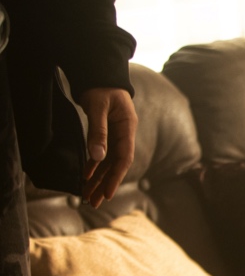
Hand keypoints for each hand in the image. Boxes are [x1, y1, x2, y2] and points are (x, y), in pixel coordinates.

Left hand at [76, 87, 136, 207]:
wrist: (100, 73)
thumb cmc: (101, 87)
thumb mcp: (98, 106)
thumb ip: (98, 131)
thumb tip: (97, 157)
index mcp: (127, 128)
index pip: (124, 159)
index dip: (116, 177)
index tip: (108, 193)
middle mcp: (123, 135)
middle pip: (115, 165)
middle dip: (104, 184)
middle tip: (94, 202)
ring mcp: (115, 135)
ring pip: (107, 163)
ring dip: (98, 179)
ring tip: (88, 196)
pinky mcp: (106, 134)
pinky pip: (100, 155)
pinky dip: (93, 167)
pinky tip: (86, 177)